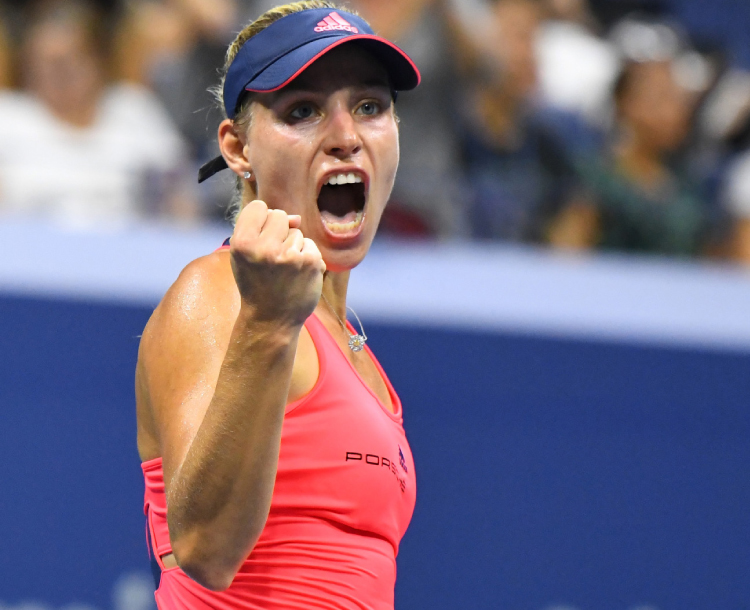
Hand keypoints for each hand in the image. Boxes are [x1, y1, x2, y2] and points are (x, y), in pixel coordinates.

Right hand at [229, 200, 324, 325]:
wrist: (271, 319)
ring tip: (283, 271)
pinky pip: (310, 244)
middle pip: (280, 215)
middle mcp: (265, 249)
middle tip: (271, 259)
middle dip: (278, 232)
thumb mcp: (245, 254)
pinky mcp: (311, 262)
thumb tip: (297, 218)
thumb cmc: (256, 282)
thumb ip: (262, 228)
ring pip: (296, 232)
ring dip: (292, 247)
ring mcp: (290, 256)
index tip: (258, 240)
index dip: (260, 220)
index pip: (258, 207)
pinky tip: (297, 275)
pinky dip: (306, 257)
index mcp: (242, 243)